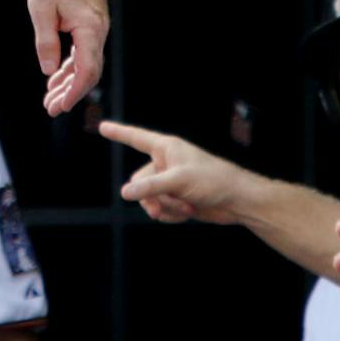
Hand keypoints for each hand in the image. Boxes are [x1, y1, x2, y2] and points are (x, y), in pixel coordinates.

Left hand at [28, 0, 106, 114]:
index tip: (60, 106)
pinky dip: (70, 65)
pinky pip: (83, 50)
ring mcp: (96, 26)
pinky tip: (56, 76)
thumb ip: (46, 42)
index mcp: (90, 27)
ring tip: (51, 98)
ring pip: (86, 62)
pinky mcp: (90, 22)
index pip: (86, 69)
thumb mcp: (41, 10)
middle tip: (52, 108)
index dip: (74, 91)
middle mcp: (99, 29)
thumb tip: (49, 70)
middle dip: (71, 92)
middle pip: (89, 70)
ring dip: (69, 80)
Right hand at [98, 120, 249, 223]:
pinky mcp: (177, 199)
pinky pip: (160, 208)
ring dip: (164, 207)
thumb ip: (150, 187)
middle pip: (139, 181)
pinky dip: (171, 214)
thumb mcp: (178, 181)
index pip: (135, 137)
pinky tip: (187, 213)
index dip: (118, 132)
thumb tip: (124, 193)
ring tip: (184, 208)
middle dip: (151, 197)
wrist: (236, 202)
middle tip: (161, 207)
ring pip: (149, 198)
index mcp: (165, 148)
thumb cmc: (212, 180)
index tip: (102, 126)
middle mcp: (165, 163)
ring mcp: (170, 182)